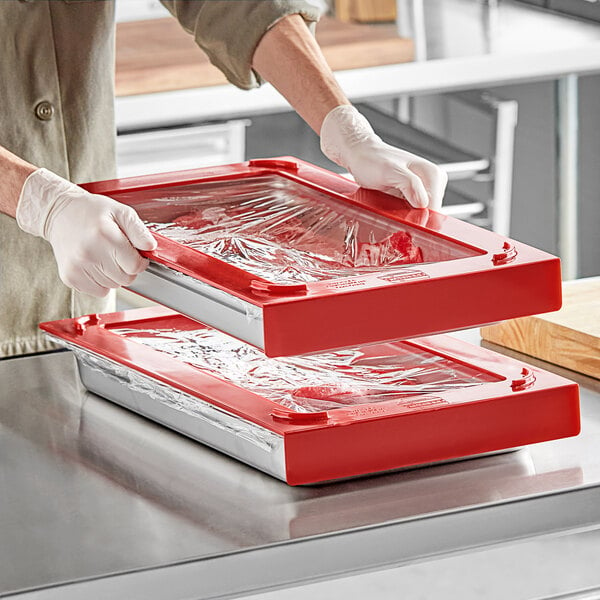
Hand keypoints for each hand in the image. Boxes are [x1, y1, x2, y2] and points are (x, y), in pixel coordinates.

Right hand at [16, 168, 155, 296]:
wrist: (58, 213)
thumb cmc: (91, 212)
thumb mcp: (120, 211)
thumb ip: (139, 230)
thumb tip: (151, 247)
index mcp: (104, 235)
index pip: (135, 266)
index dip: (140, 261)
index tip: (135, 254)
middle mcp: (89, 253)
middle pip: (126, 278)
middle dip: (127, 267)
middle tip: (118, 253)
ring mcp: (77, 267)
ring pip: (114, 285)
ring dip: (114, 274)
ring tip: (104, 255)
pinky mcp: (70, 277)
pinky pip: (99, 292)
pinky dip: (102, 282)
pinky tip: (95, 264)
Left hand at [320, 105, 447, 209]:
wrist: (361, 155)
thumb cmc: (372, 160)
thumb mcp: (390, 171)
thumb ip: (410, 184)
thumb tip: (423, 203)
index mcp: (432, 174)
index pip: (435, 208)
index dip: (421, 218)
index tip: (405, 221)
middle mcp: (432, 182)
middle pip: (429, 214)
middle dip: (413, 218)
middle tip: (394, 212)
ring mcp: (424, 190)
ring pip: (421, 216)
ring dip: (407, 218)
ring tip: (391, 207)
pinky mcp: (414, 196)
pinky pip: (413, 213)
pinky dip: (403, 215)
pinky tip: (392, 208)